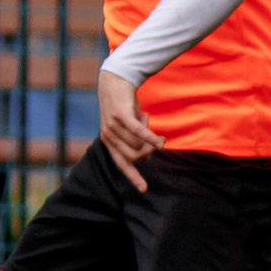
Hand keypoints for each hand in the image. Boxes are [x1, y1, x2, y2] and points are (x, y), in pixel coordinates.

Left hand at [96, 70, 162, 192]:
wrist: (115, 80)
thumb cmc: (124, 106)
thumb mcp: (128, 126)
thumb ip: (134, 142)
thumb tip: (146, 159)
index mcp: (109, 141)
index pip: (122, 164)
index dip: (133, 176)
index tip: (144, 189)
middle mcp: (108, 136)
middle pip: (134, 155)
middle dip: (149, 151)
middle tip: (157, 142)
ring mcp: (113, 126)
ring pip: (138, 143)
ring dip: (149, 136)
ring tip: (148, 122)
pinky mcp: (121, 116)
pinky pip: (138, 132)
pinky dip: (150, 138)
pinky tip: (161, 141)